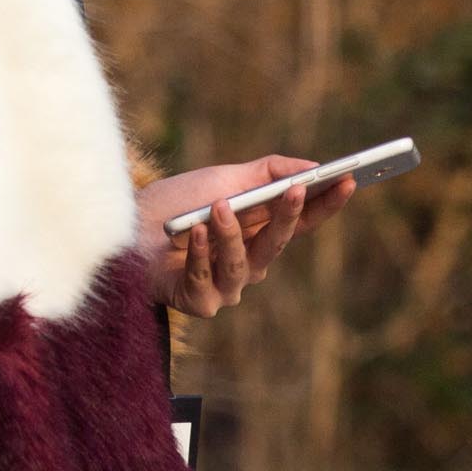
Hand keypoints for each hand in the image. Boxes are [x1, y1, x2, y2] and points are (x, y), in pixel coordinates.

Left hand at [137, 155, 358, 315]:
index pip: (303, 222)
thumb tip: (312, 168)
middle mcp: (248, 264)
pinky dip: (199, 253)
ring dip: (230, 234)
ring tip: (219, 208)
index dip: (327, 204)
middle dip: (289, 216)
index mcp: (260, 234)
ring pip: (241, 263)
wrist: (121, 229)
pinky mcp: (198, 302)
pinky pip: (205, 278)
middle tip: (297, 189)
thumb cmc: (174, 206)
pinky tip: (194, 233)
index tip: (349, 181)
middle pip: (278, 243)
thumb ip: (267, 173)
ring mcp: (225, 286)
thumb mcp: (223, 180)